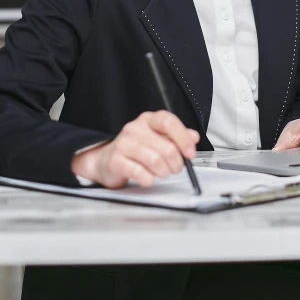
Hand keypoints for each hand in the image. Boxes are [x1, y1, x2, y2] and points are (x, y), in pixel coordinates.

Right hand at [71, 111, 199, 187]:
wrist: (105, 160)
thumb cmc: (135, 150)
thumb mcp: (157, 138)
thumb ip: (176, 137)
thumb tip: (193, 137)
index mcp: (148, 120)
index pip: (168, 121)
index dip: (183, 138)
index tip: (190, 153)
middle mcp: (135, 128)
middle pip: (166, 147)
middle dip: (176, 162)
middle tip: (176, 168)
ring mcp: (123, 144)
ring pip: (155, 160)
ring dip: (164, 172)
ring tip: (163, 173)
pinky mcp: (116, 160)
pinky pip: (140, 172)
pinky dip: (149, 179)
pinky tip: (148, 179)